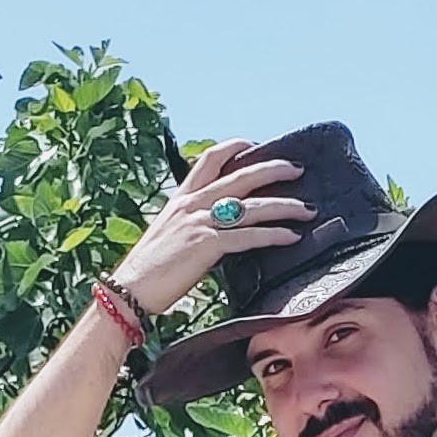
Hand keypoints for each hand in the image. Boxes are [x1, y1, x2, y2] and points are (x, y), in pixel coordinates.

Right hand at [105, 137, 315, 317]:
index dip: (234, 147)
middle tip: (297, 169)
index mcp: (181, 198)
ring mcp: (199, 223)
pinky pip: (249, 236)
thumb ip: (193, 223)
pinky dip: (274, 235)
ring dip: (285, 206)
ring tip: (307, 209)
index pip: (210, 159)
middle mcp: (191, 204)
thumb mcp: (169, 234)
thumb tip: (220, 226)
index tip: (256, 145)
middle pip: (241, 176)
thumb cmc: (149, 270)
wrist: (129, 291)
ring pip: (252, 207)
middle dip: (273, 170)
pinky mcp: (207, 245)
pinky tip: (291, 237)